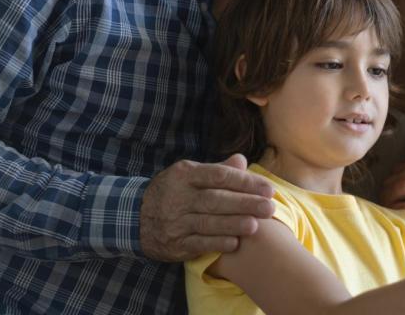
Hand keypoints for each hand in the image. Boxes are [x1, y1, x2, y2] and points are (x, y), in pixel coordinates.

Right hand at [140, 154, 275, 261]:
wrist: (135, 217)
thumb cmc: (173, 192)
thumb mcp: (189, 174)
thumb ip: (217, 169)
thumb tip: (241, 160)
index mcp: (185, 175)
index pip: (219, 176)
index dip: (246, 182)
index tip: (268, 189)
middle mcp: (178, 197)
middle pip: (216, 200)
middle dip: (245, 204)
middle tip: (270, 207)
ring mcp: (174, 222)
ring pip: (208, 223)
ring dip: (234, 224)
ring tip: (256, 225)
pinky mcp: (173, 244)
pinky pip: (198, 244)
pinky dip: (217, 243)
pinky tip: (235, 243)